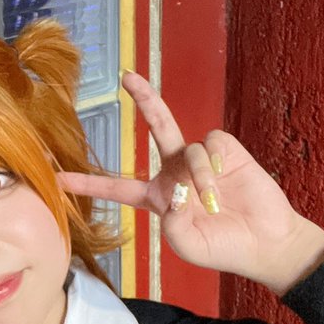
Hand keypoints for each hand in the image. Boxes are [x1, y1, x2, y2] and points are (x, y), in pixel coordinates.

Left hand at [58, 72, 323, 294]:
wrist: (266, 242)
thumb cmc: (223, 247)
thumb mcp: (186, 243)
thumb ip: (170, 222)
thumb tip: (173, 192)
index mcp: (157, 197)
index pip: (116, 188)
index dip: (88, 184)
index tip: (57, 178)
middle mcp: (175, 171)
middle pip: (155, 128)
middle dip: (144, 100)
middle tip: (125, 76)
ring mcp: (200, 158)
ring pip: (184, 148)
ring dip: (197, 175)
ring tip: (212, 202)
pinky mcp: (225, 151)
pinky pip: (209, 143)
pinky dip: (212, 162)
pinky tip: (223, 178)